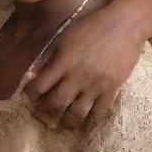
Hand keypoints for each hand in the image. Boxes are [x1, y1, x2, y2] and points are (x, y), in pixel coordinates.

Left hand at [24, 2, 143, 128]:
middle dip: (46, 111)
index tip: (28, 96)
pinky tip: (86, 122)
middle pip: (57, 103)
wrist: (123, 26)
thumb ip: (54, 57)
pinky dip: (91, 118)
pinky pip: (100, 110)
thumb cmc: (91, 26)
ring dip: (68, 121)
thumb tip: (42, 72)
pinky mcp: (113, 89)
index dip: (31, 94)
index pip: (40, 86)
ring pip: (78, 112)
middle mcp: (77, 77)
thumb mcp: (65, 37)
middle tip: (42, 115)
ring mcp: (96, 85)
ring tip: (63, 125)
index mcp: (63, 63)